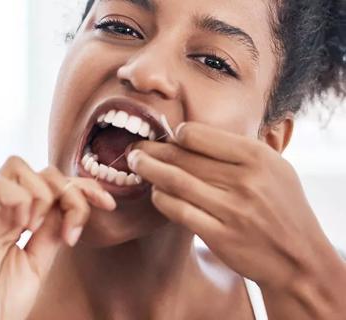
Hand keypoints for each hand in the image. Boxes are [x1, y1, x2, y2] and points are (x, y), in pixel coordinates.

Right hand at [0, 156, 115, 319]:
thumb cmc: (2, 301)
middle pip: (40, 169)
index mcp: (19, 217)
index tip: (108, 204)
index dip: (84, 186)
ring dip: (41, 195)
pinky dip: (19, 201)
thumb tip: (69, 204)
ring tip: (36, 229)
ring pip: (17, 166)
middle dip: (68, 191)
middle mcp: (2, 210)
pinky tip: (22, 227)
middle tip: (71, 229)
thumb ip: (52, 231)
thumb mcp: (40, 261)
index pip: (53, 182)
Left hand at [128, 122, 341, 289]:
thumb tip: (190, 135)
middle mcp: (245, 181)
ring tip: (135, 163)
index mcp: (257, 157)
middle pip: (183, 157)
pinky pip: (180, 211)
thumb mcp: (274, 169)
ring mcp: (232, 210)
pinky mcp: (220, 236)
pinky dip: (161, 199)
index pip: (199, 135)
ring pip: (176, 181)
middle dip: (152, 149)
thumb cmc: (282, 207)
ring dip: (149, 170)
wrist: (299, 258)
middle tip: (135, 147)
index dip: (177, 134)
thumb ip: (238, 151)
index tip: (168, 138)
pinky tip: (154, 193)